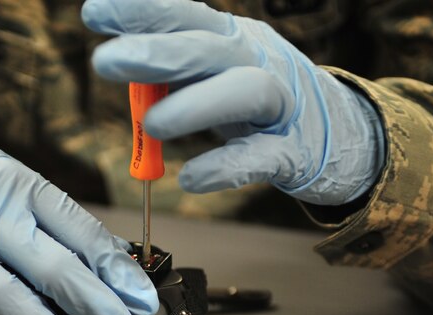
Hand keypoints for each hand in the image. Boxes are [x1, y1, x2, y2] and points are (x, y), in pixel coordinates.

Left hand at [82, 0, 384, 205]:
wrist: (339, 135)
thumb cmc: (259, 100)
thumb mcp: (215, 72)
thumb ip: (174, 68)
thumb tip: (117, 54)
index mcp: (231, 38)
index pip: (185, 15)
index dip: (142, 11)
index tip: (94, 12)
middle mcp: (257, 60)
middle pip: (208, 48)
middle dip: (157, 52)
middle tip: (106, 61)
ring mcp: (282, 105)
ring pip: (244, 93)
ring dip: (195, 106)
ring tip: (152, 125)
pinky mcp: (295, 152)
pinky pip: (262, 156)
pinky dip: (227, 167)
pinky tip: (192, 179)